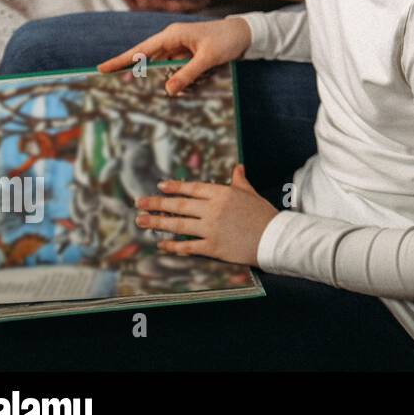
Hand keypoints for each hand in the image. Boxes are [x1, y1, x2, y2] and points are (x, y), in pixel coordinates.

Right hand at [97, 17, 251, 94]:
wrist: (245, 33)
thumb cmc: (227, 40)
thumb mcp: (208, 58)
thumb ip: (188, 73)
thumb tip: (168, 89)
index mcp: (172, 35)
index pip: (141, 50)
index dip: (121, 60)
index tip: (102, 68)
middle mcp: (172, 40)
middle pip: (145, 58)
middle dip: (131, 70)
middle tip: (112, 84)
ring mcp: (179, 48)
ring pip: (158, 65)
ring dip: (150, 77)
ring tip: (132, 91)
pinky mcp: (187, 55)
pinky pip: (171, 68)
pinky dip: (167, 77)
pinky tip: (163, 89)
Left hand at [135, 166, 277, 266]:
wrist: (274, 238)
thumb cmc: (264, 215)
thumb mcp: (251, 194)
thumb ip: (239, 181)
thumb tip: (237, 167)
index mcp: (222, 193)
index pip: (192, 188)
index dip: (175, 187)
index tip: (160, 186)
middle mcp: (213, 209)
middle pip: (179, 205)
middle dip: (156, 204)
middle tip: (139, 203)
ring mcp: (211, 228)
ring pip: (178, 225)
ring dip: (157, 222)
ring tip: (141, 221)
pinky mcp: (212, 246)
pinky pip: (187, 246)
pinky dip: (172, 246)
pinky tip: (161, 244)